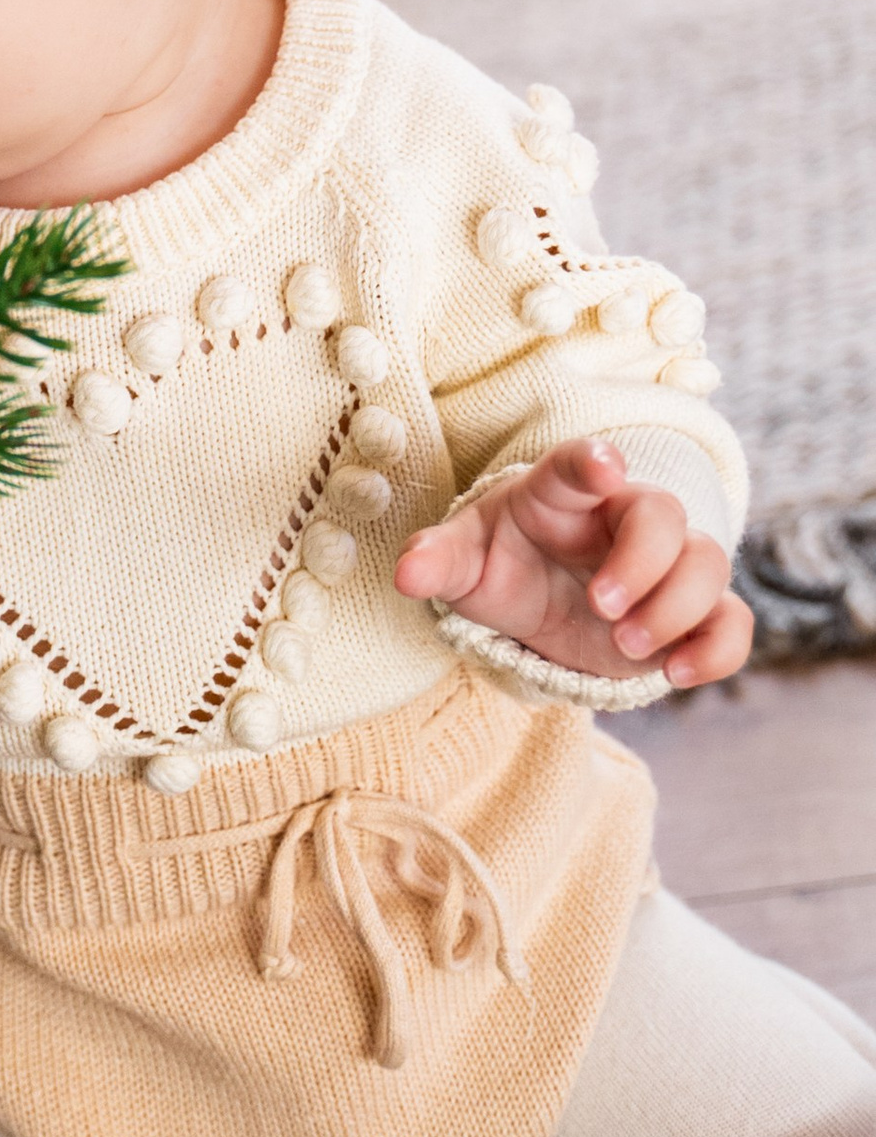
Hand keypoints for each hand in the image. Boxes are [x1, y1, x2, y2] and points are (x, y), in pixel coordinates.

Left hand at [395, 437, 752, 688]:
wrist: (535, 608)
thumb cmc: (500, 565)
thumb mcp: (463, 563)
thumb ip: (438, 560)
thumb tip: (406, 571)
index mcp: (565, 492)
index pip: (583, 463)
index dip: (595, 462)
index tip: (604, 469)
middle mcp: (624, 517)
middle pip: (664, 514)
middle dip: (642, 562)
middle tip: (602, 607)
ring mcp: (667, 564)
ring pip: (708, 562)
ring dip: (675, 608)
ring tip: (624, 645)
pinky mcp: (691, 614)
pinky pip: (731, 621)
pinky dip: (717, 648)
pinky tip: (677, 674)